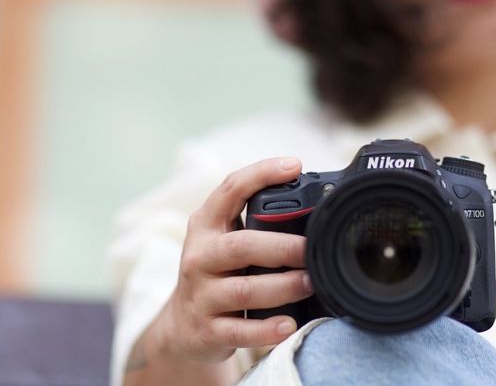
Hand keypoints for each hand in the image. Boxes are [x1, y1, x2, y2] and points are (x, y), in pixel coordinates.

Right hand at [156, 157, 313, 362]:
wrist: (182, 327)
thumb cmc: (216, 275)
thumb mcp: (223, 242)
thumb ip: (255, 224)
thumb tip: (314, 208)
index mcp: (205, 226)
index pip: (230, 190)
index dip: (261, 174)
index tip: (294, 165)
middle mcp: (199, 257)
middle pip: (241, 246)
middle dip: (282, 247)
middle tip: (312, 249)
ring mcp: (201, 295)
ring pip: (245, 290)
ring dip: (283, 287)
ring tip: (311, 284)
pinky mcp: (207, 330)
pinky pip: (240, 330)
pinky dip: (266, 329)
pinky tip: (288, 325)